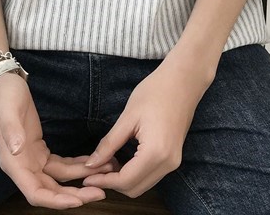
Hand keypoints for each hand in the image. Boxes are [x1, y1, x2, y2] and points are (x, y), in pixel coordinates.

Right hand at [0, 72, 119, 208]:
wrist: (3, 84)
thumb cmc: (4, 97)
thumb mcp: (8, 110)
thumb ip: (11, 130)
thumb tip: (16, 149)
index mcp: (14, 164)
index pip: (35, 193)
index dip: (56, 200)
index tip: (78, 201)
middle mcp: (23, 167)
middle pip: (51, 190)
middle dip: (76, 194)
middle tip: (101, 192)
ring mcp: (33, 160)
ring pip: (59, 178)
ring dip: (81, 178)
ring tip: (105, 172)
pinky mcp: (40, 150)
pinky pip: (61, 165)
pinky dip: (77, 165)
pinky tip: (92, 162)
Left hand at [80, 55, 213, 197]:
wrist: (183, 81)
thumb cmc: (155, 92)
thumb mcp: (128, 117)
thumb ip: (109, 144)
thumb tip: (91, 164)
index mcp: (156, 153)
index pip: (125, 181)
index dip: (103, 181)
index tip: (86, 175)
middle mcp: (168, 164)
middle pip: (134, 189)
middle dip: (112, 183)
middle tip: (94, 169)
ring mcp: (173, 162)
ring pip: (143, 185)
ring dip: (123, 179)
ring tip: (106, 163)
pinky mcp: (174, 158)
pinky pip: (151, 175)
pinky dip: (135, 173)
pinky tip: (122, 160)